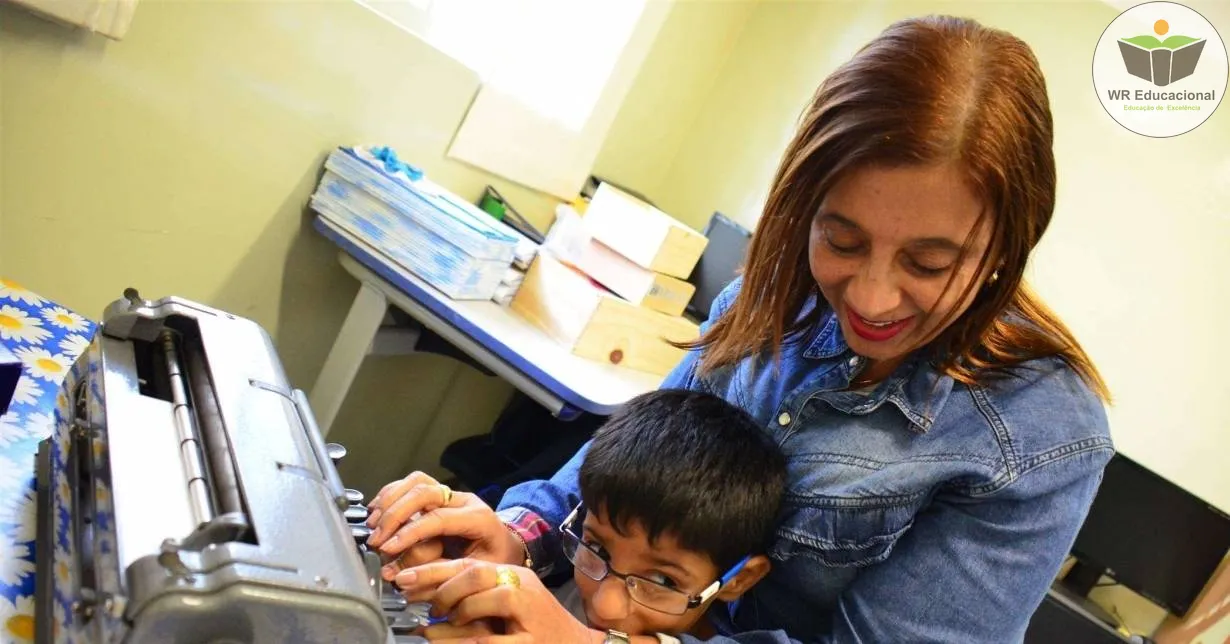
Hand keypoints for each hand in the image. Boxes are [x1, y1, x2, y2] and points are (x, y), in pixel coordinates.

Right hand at [366, 472, 523, 580]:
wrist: (505, 548)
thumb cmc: (492, 563)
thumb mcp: (475, 574)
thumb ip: (441, 574)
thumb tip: (403, 578)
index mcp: (479, 518)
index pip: (439, 518)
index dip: (410, 532)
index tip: (389, 548)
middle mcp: (464, 500)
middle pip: (425, 491)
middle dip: (395, 514)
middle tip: (377, 539)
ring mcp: (451, 495)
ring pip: (417, 481)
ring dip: (390, 500)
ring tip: (373, 523)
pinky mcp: (439, 495)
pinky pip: (412, 484)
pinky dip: (392, 494)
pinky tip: (377, 510)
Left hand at [420, 559, 598, 643]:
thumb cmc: (537, 628)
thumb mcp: (509, 604)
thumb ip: (476, 597)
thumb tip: (428, 599)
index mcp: (514, 574)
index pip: (468, 564)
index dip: (432, 571)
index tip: (403, 579)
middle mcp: (523, 587)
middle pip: (474, 574)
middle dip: (442, 590)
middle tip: (427, 608)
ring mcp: (529, 614)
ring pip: (482, 602)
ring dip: (454, 616)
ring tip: (437, 629)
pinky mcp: (530, 643)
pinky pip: (487, 641)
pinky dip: (463, 643)